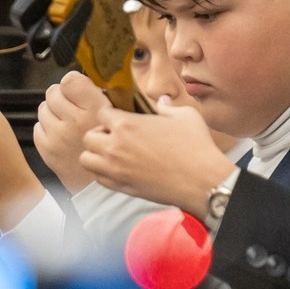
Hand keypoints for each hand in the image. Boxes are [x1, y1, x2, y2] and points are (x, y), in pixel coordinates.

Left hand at [33, 72, 115, 193]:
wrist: (106, 188)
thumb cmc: (117, 154)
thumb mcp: (123, 120)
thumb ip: (103, 99)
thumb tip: (85, 82)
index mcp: (96, 109)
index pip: (70, 80)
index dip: (72, 83)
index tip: (76, 89)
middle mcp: (75, 120)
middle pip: (53, 93)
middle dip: (60, 97)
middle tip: (69, 105)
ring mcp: (58, 136)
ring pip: (42, 109)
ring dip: (52, 112)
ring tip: (65, 121)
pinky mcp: (47, 150)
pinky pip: (37, 128)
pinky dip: (46, 129)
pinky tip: (60, 135)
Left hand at [79, 95, 237, 212]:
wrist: (202, 182)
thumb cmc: (196, 147)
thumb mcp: (184, 116)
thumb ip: (165, 106)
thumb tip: (160, 101)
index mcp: (127, 125)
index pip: (101, 112)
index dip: (110, 112)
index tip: (119, 115)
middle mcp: (115, 147)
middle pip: (89, 136)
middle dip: (100, 132)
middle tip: (115, 134)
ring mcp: (116, 170)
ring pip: (86, 159)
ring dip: (96, 153)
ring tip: (112, 152)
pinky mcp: (121, 187)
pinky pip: (98, 178)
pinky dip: (103, 172)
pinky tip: (119, 168)